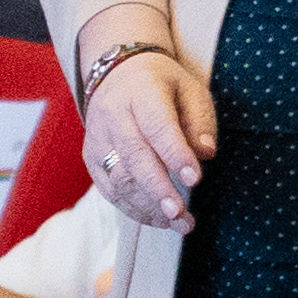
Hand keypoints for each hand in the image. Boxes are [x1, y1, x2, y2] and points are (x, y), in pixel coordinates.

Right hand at [84, 45, 213, 227]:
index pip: (157, 127)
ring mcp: (98, 141)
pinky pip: (109, 190)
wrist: (117, 74)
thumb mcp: (190, 89)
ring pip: (118, 180)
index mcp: (141, 94)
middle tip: (181, 214)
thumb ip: (200, 120)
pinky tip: (158, 219)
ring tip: (179, 223)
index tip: (195, 179)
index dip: (175, 154)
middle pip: (133, 158)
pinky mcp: (92, 159)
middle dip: (157, 190)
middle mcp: (113, 118)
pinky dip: (133, 209)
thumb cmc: (163, 85)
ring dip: (148, 206)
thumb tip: (206, 153)